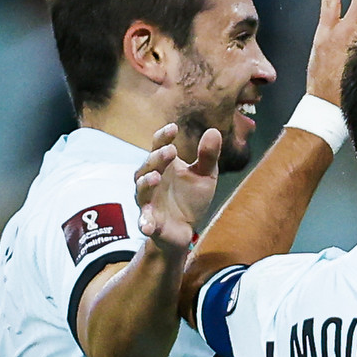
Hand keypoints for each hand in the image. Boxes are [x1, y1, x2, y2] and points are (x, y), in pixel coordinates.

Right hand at [133, 123, 221, 251]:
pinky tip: (147, 225)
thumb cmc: (191, 198)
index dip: (163, 137)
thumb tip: (214, 131)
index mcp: (163, 165)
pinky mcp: (150, 222)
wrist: (187, 229)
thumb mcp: (205, 175)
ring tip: (156, 177)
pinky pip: (143, 221)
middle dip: (157, 158)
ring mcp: (148, 201)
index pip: (159, 146)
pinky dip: (144, 222)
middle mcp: (151, 180)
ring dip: (147, 183)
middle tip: (170, 151)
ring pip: (142, 190)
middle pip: (148, 166)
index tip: (174, 128)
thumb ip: (208, 156)